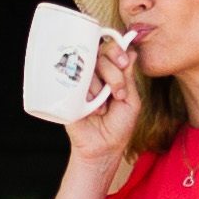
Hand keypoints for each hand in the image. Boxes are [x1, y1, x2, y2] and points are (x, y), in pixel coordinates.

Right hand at [60, 22, 137, 170]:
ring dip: (99, 88)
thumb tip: (130, 51)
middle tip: (118, 93)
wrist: (104, 148)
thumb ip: (129, 76)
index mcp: (110, 74)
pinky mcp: (66, 94)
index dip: (115, 50)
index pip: (109, 50)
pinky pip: (72, 82)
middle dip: (113, 73)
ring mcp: (79, 84)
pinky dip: (84, 93)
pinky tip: (90, 108)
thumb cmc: (119, 125)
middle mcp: (94, 76)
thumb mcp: (131, 100)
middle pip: (99, 55)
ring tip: (102, 109)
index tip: (123, 62)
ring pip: (87, 68)